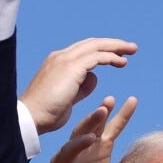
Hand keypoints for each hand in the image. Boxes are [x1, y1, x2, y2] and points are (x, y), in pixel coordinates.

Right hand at [19, 38, 137, 134]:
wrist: (31, 118)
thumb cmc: (46, 114)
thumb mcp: (68, 97)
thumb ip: (81, 87)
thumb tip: (93, 78)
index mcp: (57, 62)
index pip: (83, 50)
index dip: (101, 50)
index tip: (118, 55)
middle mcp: (60, 57)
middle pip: (91, 43)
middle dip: (112, 44)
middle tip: (130, 47)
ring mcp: (65, 60)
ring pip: (96, 46)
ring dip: (116, 47)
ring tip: (131, 50)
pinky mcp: (71, 68)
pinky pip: (97, 57)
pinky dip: (111, 57)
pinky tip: (122, 63)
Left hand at [46, 96, 136, 162]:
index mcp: (61, 162)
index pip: (70, 150)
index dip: (79, 145)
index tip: (90, 141)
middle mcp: (74, 149)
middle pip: (81, 131)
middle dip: (91, 122)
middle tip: (102, 110)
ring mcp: (89, 145)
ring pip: (97, 126)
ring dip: (104, 112)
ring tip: (111, 100)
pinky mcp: (103, 146)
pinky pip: (114, 129)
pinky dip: (122, 116)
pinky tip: (131, 102)